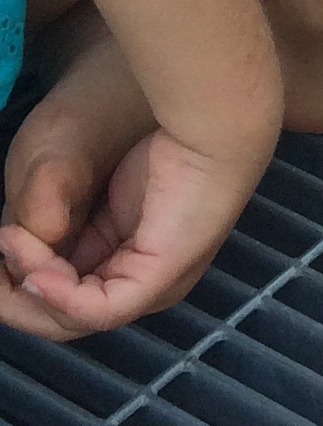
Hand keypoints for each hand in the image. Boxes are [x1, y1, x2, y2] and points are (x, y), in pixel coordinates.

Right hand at [0, 121, 272, 340]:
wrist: (201, 107)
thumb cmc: (138, 127)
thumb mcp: (64, 173)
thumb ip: (41, 219)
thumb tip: (20, 262)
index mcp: (118, 257)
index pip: (54, 293)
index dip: (14, 281)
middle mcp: (134, 280)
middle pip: (57, 315)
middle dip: (13, 295)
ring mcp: (148, 284)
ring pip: (70, 318)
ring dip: (27, 287)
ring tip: (9, 246)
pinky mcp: (159, 277)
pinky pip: (100, 309)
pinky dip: (59, 298)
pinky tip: (33, 272)